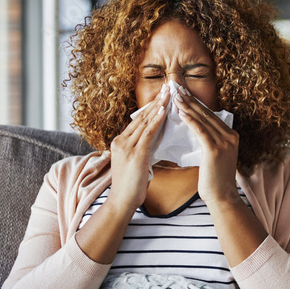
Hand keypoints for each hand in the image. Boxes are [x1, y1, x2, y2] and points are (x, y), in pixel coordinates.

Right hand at [107, 87, 168, 212]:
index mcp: (120, 142)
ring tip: (169, 93)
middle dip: (156, 102)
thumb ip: (143, 149)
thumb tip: (156, 139)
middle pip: (141, 117)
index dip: (151, 107)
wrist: (122, 201)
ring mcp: (126, 147)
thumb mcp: (137, 162)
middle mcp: (121, 141)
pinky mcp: (134, 154)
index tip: (162, 96)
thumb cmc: (132, 185)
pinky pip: (147, 133)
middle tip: (168, 87)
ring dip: (158, 106)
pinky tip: (164, 111)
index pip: (138, 120)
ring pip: (144, 122)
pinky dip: (156, 121)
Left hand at [173, 92, 241, 206]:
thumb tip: (197, 130)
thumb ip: (210, 142)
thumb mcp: (215, 156)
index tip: (184, 93)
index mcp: (231, 136)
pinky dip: (190, 120)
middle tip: (177, 88)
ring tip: (175, 96)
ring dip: (188, 107)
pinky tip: (181, 112)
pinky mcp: (215, 149)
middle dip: (191, 100)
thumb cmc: (214, 179)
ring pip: (203, 120)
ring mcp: (224, 142)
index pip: (211, 115)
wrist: (221, 197)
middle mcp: (231, 136)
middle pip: (207, 114)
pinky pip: (201, 131)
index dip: (196, 103)